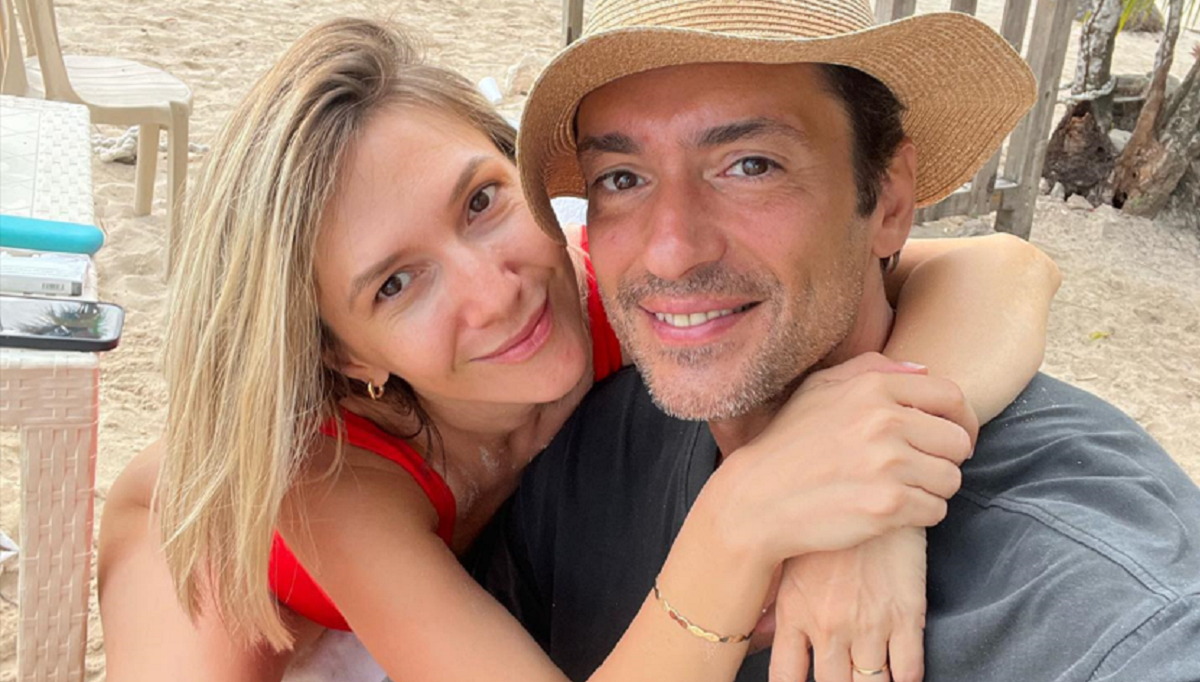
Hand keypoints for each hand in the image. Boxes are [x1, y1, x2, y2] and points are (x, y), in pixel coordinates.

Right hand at [703, 352, 975, 565]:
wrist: (755, 500)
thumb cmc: (786, 444)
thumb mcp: (817, 388)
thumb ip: (871, 369)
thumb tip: (923, 370)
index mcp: (872, 388)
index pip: (951, 397)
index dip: (961, 421)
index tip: (951, 438)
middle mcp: (884, 421)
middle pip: (958, 441)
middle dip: (945, 458)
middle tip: (922, 470)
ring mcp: (887, 465)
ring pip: (951, 479)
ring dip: (933, 488)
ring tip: (902, 490)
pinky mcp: (887, 506)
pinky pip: (935, 510)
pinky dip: (919, 514)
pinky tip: (891, 511)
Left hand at [768, 527, 927, 681]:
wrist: (868, 484)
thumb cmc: (824, 517)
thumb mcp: (790, 559)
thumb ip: (778, 605)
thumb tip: (763, 634)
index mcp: (795, 613)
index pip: (785, 676)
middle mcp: (829, 627)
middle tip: (845, 679)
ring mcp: (868, 624)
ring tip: (872, 679)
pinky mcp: (906, 614)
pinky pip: (908, 669)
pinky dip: (905, 678)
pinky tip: (900, 674)